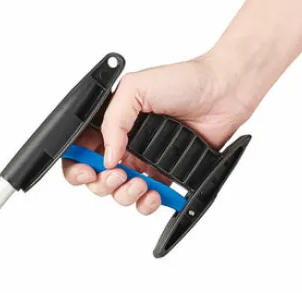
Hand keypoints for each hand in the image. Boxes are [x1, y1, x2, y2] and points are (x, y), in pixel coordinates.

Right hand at [62, 54, 255, 215]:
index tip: (87, 170)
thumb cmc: (184, 80)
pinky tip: (153, 194)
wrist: (225, 90)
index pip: (79, 153)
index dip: (76, 166)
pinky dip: (146, 204)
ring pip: (118, 194)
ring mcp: (143, 162)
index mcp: (110, 125)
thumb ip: (113, 121)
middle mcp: (123, 145)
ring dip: (124, 195)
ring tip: (139, 184)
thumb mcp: (136, 88)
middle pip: (95, 179)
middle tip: (118, 174)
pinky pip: (146, 201)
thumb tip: (107, 157)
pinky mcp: (164, 176)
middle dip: (101, 183)